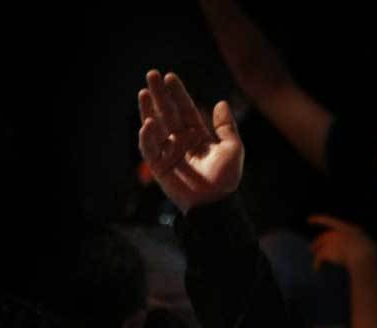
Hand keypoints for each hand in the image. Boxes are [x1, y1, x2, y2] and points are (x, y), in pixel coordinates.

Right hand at [137, 70, 243, 212]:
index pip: (185, 109)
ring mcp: (168, 152)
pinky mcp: (159, 166)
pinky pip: (150, 149)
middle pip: (168, 113)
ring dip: (148, 110)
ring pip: (155, 127)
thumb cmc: (226, 179)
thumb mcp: (233, 149)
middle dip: (159, 94)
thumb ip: (226, 127)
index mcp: (197, 134)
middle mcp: (180, 140)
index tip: (170, 77)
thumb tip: (221, 103)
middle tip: (152, 74)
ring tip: (144, 92)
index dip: (178, 93)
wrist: (216, 204)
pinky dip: (148, 136)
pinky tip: (148, 122)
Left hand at [307, 215, 376, 271]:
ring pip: (319, 247)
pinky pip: (319, 258)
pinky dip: (317, 264)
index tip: (309, 219)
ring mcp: (331, 241)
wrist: (364, 257)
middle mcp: (337, 233)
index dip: (319, 219)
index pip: (330, 221)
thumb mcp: (368, 243)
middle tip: (312, 248)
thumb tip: (371, 245)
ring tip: (315, 262)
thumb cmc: (370, 252)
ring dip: (316, 253)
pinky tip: (316, 269)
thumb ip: (363, 241)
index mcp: (348, 228)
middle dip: (317, 243)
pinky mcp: (326, 251)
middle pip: (324, 237)